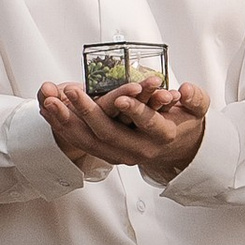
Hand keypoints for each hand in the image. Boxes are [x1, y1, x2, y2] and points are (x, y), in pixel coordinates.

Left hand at [36, 78, 209, 182]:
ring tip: (49, 101)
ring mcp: (120, 155)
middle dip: (88, 112)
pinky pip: (80, 142)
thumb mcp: (197, 110)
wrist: (177, 150)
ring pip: (89, 141)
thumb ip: (196, 99)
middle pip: (109, 134)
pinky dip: (63, 127)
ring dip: (66, 122)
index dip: (135, 111)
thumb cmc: (184, 122)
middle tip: (72, 91)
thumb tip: (186, 90)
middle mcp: (138, 149)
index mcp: (161, 135)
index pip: (147, 124)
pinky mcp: (106, 153)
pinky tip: (47, 111)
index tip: (122, 97)